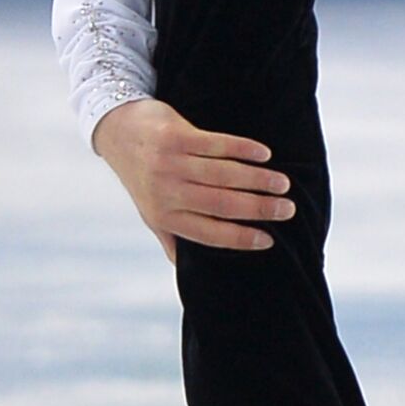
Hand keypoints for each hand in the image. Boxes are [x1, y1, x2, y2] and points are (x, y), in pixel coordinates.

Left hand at [93, 99, 293, 263]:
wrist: (117, 131)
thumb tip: (192, 273)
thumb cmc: (142, 177)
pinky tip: (265, 155)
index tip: (269, 239)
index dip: (242, 238)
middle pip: (223, 203)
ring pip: (224, 174)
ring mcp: (171, 163)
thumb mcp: (151, 213)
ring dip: (259, 180)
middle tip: (287, 209)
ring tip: (283, 184)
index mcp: (164, 217)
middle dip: (260, 209)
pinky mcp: (176, 136)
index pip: (210, 233)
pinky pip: (217, 144)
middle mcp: (167, 192)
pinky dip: (244, 149)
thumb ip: (173, 239)